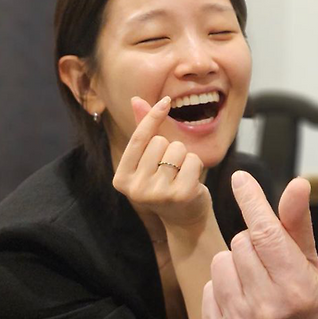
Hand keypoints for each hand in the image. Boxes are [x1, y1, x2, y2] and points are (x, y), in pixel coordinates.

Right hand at [113, 96, 210, 227]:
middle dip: (171, 148)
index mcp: (121, 178)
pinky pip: (192, 160)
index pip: (138, 138)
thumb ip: (144, 131)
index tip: (165, 101)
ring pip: (177, 149)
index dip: (152, 117)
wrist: (185, 219)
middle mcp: (136, 188)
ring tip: (181, 175)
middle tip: (171, 170)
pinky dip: (196, 165)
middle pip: (160, 142)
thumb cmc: (166, 183)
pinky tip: (192, 181)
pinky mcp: (180, 195)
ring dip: (185, 157)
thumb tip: (136, 99)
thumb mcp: (150, 159)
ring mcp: (157, 193)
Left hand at [202, 171, 317, 318]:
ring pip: (221, 262)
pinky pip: (208, 289)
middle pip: (241, 242)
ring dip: (236, 265)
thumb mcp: (316, 269)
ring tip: (255, 283)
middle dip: (254, 244)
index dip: (252, 200)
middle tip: (270, 263)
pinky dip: (222, 289)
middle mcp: (268, 308)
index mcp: (297, 286)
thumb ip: (299, 225)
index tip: (241, 179)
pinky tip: (242, 302)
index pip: (266, 231)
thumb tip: (298, 183)